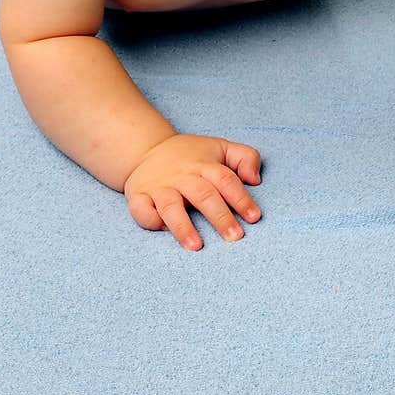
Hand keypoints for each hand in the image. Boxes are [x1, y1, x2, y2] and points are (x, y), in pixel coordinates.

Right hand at [123, 134, 262, 250]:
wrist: (147, 149)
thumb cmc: (191, 156)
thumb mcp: (220, 148)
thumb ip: (245, 157)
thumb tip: (255, 179)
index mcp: (204, 165)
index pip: (226, 180)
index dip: (241, 198)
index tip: (254, 217)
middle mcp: (182, 176)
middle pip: (202, 195)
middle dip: (220, 216)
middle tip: (235, 237)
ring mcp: (159, 186)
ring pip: (170, 206)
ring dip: (183, 226)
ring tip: (196, 246)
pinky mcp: (139, 195)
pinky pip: (141, 209)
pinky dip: (149, 219)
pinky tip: (162, 230)